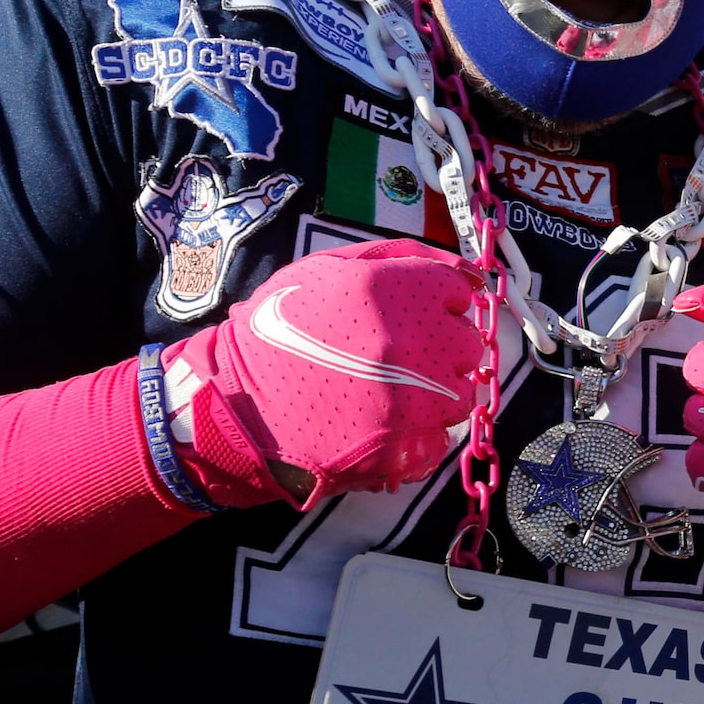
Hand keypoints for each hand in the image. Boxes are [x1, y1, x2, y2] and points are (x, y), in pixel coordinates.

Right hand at [166, 239, 487, 510]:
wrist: (235, 404)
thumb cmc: (279, 332)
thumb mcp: (325, 269)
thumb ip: (400, 256)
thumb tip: (468, 271)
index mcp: (390, 290)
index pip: (456, 291)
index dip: (438, 303)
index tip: (416, 314)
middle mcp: (408, 341)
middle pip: (465, 344)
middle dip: (441, 348)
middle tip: (404, 355)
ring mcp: (410, 398)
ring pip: (461, 394)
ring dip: (437, 393)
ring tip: (394, 392)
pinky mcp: (403, 447)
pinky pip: (441, 439)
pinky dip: (422, 434)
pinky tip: (389, 424)